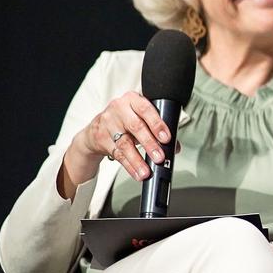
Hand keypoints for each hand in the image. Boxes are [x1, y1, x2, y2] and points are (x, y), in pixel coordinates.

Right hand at [59, 90, 173, 198]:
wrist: (98, 127)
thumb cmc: (126, 120)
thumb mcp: (141, 117)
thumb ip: (158, 129)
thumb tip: (175, 147)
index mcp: (132, 99)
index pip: (146, 109)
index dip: (157, 124)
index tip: (166, 138)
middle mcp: (118, 109)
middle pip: (136, 127)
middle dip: (150, 144)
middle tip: (160, 157)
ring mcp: (107, 123)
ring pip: (125, 143)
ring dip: (137, 160)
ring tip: (146, 171)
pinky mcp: (101, 138)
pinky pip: (117, 154)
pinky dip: (129, 166)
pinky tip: (137, 173)